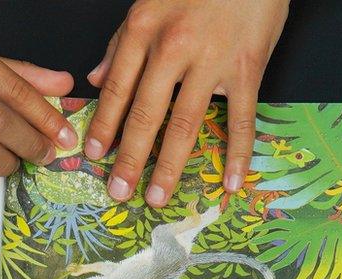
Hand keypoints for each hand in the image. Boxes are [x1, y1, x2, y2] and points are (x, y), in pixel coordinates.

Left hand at [84, 0, 289, 205]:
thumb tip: (97, 79)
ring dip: (170, 166)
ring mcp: (212, 61)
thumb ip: (122, 42)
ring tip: (157, 196)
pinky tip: (230, 182)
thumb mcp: (150, 3)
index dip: (104, 125)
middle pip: (146, 114)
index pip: (118, 88)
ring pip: (186, 124)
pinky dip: (237, 154)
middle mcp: (174, 47)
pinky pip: (241, 120)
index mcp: (145, 29)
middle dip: (130, 158)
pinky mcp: (247, 69)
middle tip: (119, 191)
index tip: (94, 154)